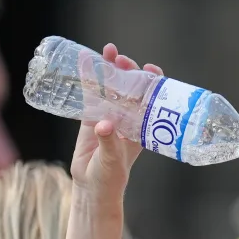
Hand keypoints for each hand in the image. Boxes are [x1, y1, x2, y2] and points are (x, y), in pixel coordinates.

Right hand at [70, 43, 162, 197]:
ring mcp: (109, 115)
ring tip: (108, 51)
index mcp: (141, 126)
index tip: (151, 71)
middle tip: (122, 60)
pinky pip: (91, 94)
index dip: (153, 83)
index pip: (151, 99)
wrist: (92, 186)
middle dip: (129, 71)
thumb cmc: (109, 177)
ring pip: (111, 87)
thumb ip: (109, 142)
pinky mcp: (91, 117)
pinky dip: (89, 78)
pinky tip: (86, 60)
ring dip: (110, 69)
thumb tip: (104, 125)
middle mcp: (128, 117)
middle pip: (131, 88)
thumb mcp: (112, 160)